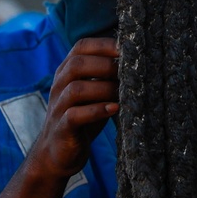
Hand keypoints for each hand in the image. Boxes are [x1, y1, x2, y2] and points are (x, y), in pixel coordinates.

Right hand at [29, 38, 118, 179]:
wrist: (59, 152)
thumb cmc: (83, 117)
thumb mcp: (96, 93)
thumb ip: (108, 77)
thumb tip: (138, 61)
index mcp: (67, 72)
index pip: (81, 47)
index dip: (104, 44)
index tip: (128, 48)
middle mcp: (59, 85)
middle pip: (77, 64)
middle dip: (106, 65)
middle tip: (129, 73)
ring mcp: (58, 106)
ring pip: (76, 89)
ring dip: (104, 89)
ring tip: (123, 94)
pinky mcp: (61, 128)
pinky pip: (74, 115)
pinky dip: (96, 111)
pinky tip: (114, 110)